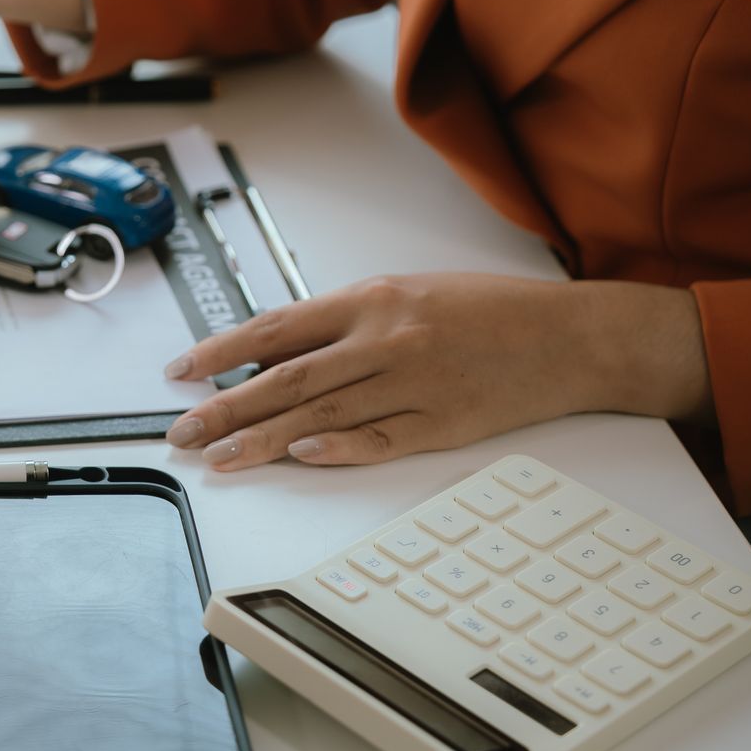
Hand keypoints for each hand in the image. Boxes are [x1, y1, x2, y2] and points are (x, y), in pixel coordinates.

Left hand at [163, 273, 711, 469]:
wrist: (569, 336)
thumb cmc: (484, 311)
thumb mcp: (405, 294)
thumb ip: (341, 322)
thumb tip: (272, 354)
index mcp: (370, 300)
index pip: (276, 328)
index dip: (221, 351)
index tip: (181, 372)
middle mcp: (386, 339)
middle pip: (287, 377)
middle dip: (226, 406)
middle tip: (182, 430)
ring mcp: (415, 382)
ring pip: (323, 413)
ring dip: (265, 439)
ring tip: (220, 457)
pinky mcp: (445, 423)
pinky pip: (381, 438)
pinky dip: (339, 448)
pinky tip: (301, 456)